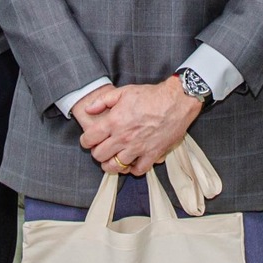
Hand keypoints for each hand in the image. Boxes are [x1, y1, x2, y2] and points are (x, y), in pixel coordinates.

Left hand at [77, 80, 203, 175]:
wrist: (177, 101)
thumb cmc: (151, 95)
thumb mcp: (124, 91)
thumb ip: (102, 101)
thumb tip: (88, 110)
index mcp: (114, 121)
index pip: (89, 139)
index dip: (86, 141)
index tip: (89, 140)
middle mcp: (123, 137)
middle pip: (99, 156)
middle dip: (97, 153)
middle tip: (102, 148)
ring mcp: (138, 148)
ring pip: (115, 167)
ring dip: (111, 165)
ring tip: (113, 159)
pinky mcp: (152, 154)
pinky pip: (138, 170)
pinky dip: (133, 169)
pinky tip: (132, 162)